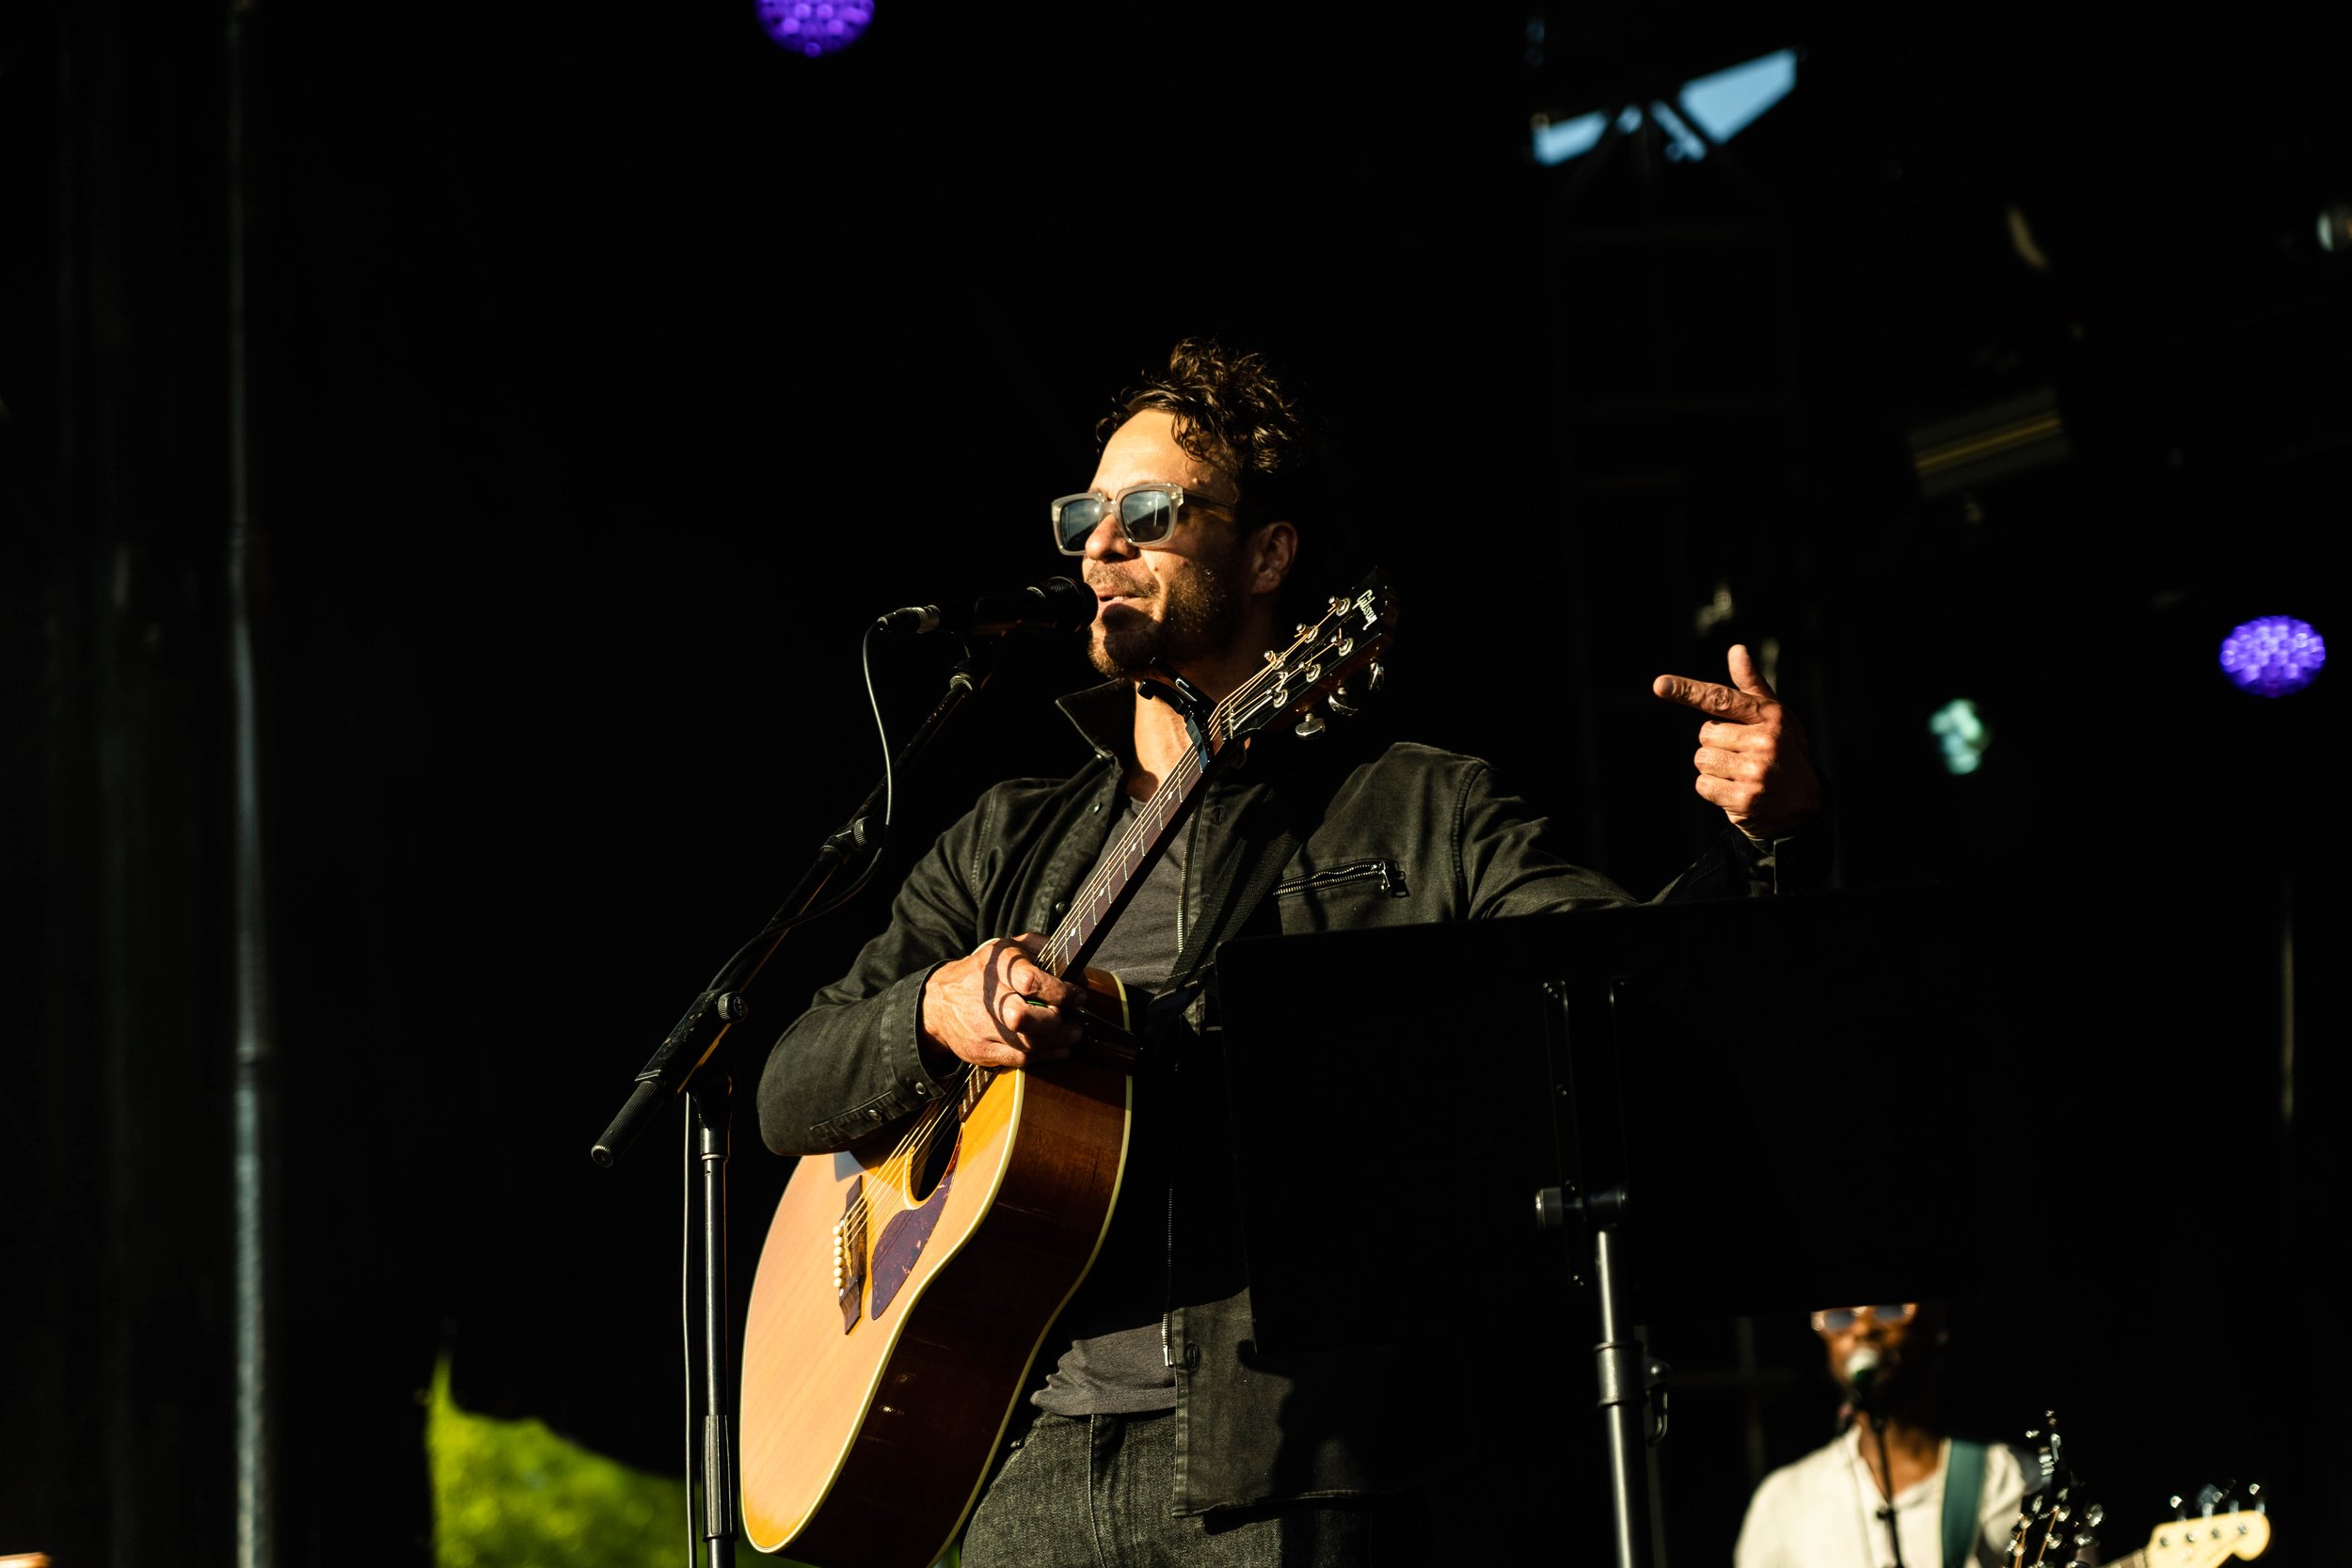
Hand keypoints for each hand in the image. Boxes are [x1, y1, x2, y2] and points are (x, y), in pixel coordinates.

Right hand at [920, 933, 1082, 1069]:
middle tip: (1070, 1019)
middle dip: (1053, 1021)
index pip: (1031, 981)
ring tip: (1072, 1034)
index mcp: (996, 967)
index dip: (1061, 992)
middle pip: (1022, 1017)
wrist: (939, 1002)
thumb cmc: (985, 972)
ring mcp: (982, 1028)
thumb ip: (1045, 951)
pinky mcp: (981, 1051)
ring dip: (1057, 1042)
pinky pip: (1019, 1060)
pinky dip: (1045, 1056)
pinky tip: (1057, 1047)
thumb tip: (1077, 973)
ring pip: (1025, 1044)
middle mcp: (987, 998)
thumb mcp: (1010, 947)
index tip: (1078, 995)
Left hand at [1651, 643, 1823, 839]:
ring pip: (1702, 759)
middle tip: (1743, 754)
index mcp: (1771, 715)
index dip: (1689, 691)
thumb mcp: (1773, 717)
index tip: (1661, 685)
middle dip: (1717, 744)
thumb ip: (1750, 686)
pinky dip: (1713, 790)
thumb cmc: (1783, 751)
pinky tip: (1737, 791)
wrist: (1805, 804)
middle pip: (1705, 734)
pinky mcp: (1746, 799)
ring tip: (1741, 773)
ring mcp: (1757, 771)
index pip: (1721, 699)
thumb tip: (1736, 650)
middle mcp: (1766, 741)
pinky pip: (1703, 785)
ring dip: (1714, 768)